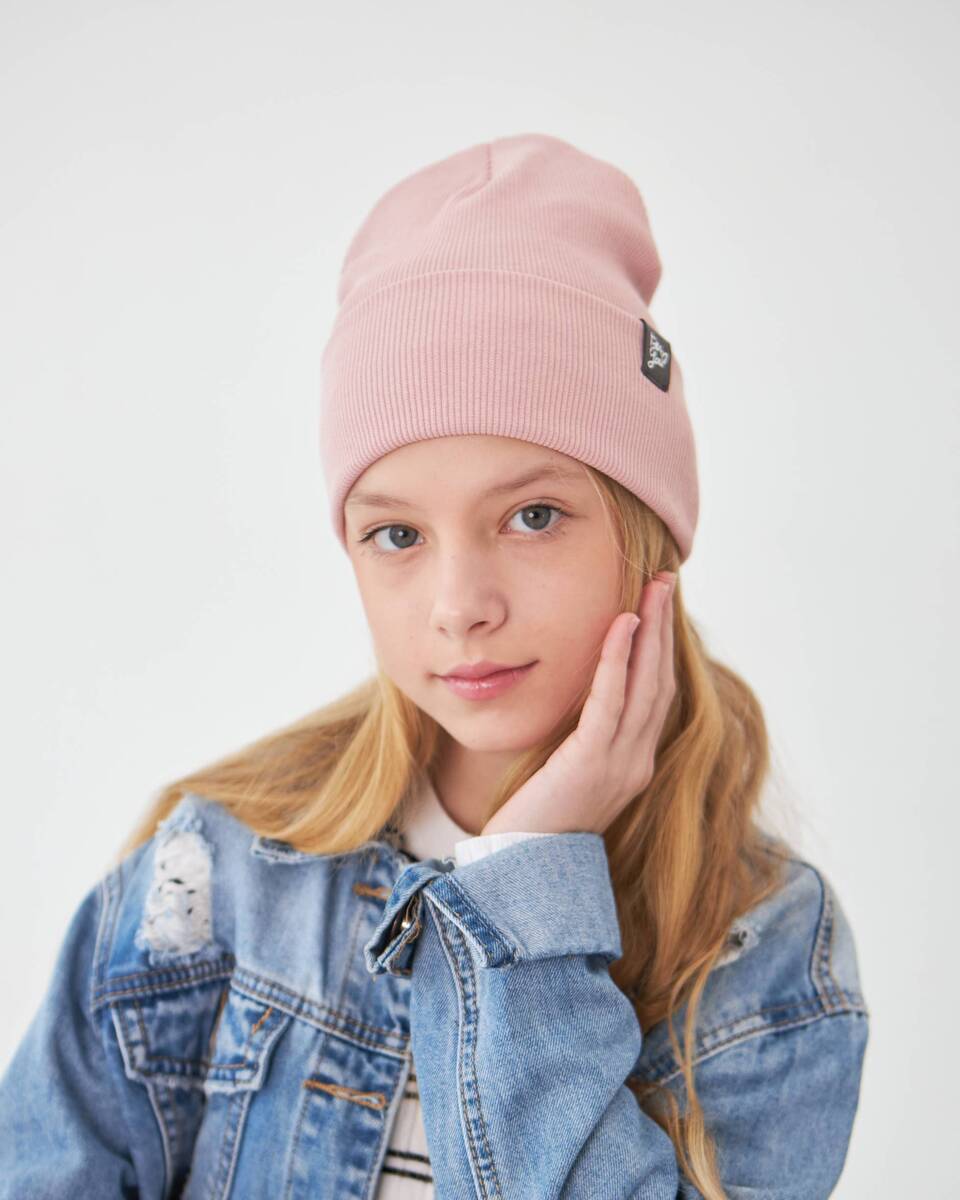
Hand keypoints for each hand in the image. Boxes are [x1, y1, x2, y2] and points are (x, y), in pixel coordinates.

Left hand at [479, 571, 676, 837]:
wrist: (519, 869)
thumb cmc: (534, 819)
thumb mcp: (566, 771)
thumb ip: (581, 736)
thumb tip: (582, 695)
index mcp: (634, 763)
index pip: (656, 695)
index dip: (662, 649)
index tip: (660, 607)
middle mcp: (637, 762)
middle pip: (660, 682)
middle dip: (665, 628)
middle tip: (667, 582)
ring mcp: (620, 764)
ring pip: (645, 685)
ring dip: (651, 632)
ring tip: (654, 590)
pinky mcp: (592, 763)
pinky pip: (610, 702)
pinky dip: (618, 661)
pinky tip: (621, 625)